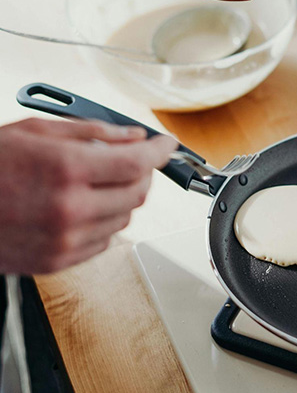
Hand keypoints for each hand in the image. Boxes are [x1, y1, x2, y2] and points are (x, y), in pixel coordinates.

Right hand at [0, 117, 175, 273]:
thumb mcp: (35, 131)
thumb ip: (92, 133)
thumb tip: (132, 137)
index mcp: (65, 169)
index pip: (137, 163)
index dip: (160, 152)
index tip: (166, 145)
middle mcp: (70, 208)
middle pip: (137, 193)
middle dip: (142, 172)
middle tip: (131, 159)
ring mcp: (64, 240)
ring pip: (125, 218)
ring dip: (122, 197)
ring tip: (96, 181)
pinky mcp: (57, 261)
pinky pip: (104, 241)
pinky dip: (104, 221)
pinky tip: (82, 206)